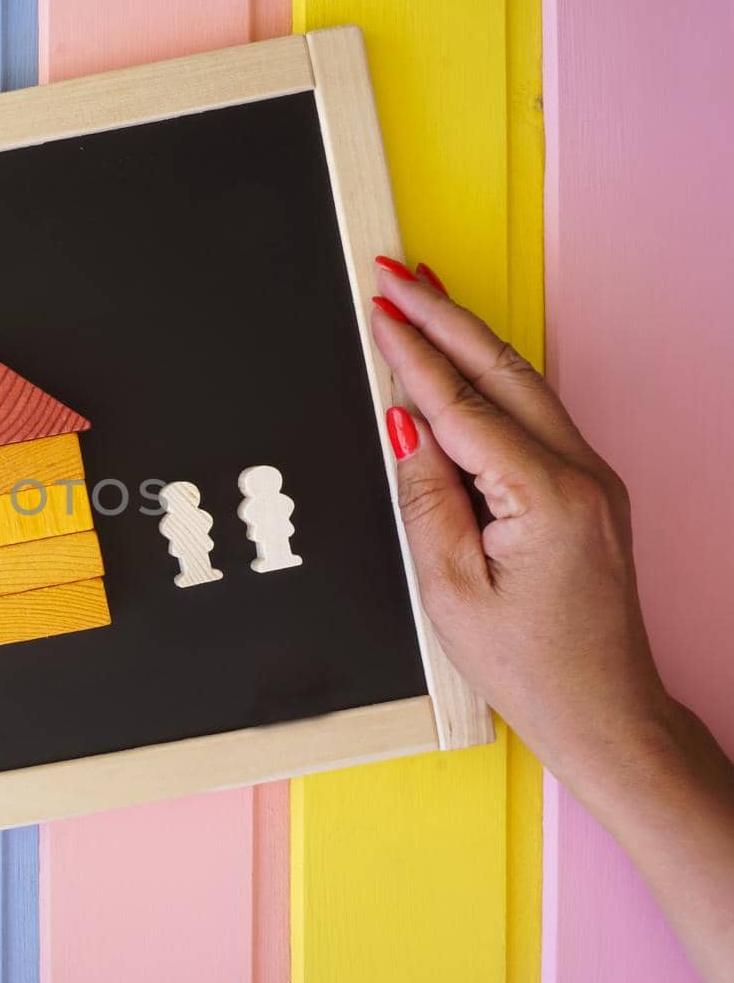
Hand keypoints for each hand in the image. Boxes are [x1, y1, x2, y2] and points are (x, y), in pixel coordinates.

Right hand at [367, 259, 667, 781]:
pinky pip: (534, 413)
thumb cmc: (529, 664)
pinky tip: (463, 361)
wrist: (604, 708)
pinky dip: (492, 377)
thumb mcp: (449, 587)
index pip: (460, 406)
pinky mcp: (587, 488)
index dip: (412, 354)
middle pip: (501, 371)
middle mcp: (580, 474)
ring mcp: (592, 476)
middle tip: (395, 274)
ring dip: (469, 338)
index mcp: (544, 497)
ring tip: (423, 298)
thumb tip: (406, 426)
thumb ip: (424, 497)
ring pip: (522, 383)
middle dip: (443, 317)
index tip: (378, 310)